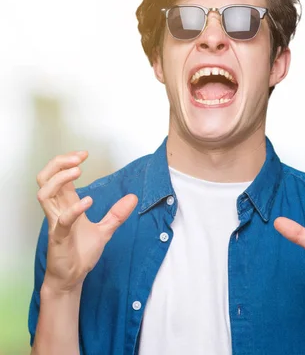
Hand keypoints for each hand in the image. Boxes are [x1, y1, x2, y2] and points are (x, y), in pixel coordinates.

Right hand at [36, 151, 137, 293]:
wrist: (73, 278)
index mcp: (66, 205)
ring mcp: (55, 223)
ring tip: (78, 171)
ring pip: (44, 194)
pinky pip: (60, 220)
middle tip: (78, 158)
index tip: (84, 154)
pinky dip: (73, 209)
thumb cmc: (81, 253)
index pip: (58, 176)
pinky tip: (88, 201)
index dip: (67, 161)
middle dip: (59, 163)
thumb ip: (117, 214)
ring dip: (60, 179)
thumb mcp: (105, 230)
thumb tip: (133, 197)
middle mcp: (57, 210)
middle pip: (45, 179)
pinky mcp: (58, 238)